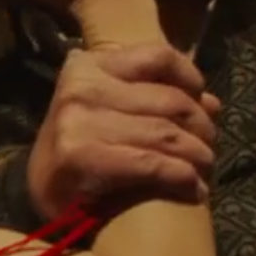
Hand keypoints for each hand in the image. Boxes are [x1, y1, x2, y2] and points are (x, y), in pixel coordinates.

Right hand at [27, 42, 219, 221]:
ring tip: (203, 171)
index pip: (159, 56)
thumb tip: (211, 103)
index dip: (191, 79)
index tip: (203, 104)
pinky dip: (181, 177)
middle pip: (171, 100)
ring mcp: (78, 121)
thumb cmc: (84, 152)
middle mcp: (81, 87)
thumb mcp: (111, 112)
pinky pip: (152, 162)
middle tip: (207, 150)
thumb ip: (156, 99)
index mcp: (87, 65)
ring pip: (166, 133)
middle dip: (201, 128)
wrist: (43, 200)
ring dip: (197, 156)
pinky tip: (192, 188)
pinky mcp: (81, 156)